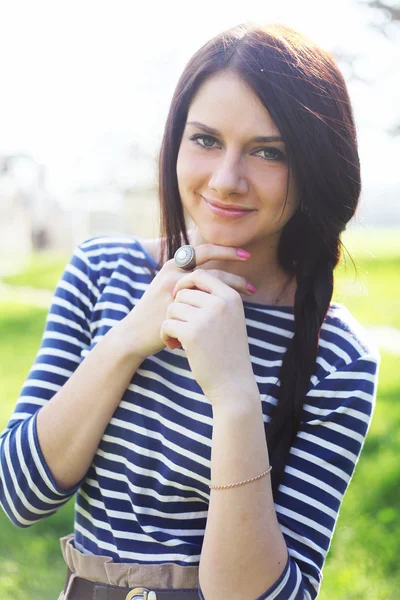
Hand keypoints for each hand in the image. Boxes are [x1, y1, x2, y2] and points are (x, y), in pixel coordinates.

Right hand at [122, 243, 255, 360]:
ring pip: (211, 281)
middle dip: (234, 266)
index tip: (246, 255)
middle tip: (252, 273)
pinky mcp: (176, 307)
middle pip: (210, 264)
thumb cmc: (155, 312)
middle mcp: (172, 272)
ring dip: (233, 285)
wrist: (135, 334)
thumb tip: (214, 276)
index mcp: (172, 265)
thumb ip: (187, 279)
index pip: (204, 250)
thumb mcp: (168, 289)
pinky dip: (223, 303)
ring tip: (250, 290)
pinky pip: (207, 302)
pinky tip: (234, 308)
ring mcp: (173, 290)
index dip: (225, 250)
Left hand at [160, 268, 256, 404]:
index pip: (200, 275)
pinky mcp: (192, 333)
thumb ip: (216, 299)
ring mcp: (206, 318)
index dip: (185, 283)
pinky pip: (167, 324)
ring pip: (173, 308)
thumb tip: (192, 278)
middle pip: (183, 292)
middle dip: (177, 309)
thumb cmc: (228, 351)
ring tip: (180, 339)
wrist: (233, 383)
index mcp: (231, 297)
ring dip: (171, 323)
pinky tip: (175, 346)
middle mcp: (220, 303)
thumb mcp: (231, 319)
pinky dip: (166, 335)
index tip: (180, 297)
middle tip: (182, 327)